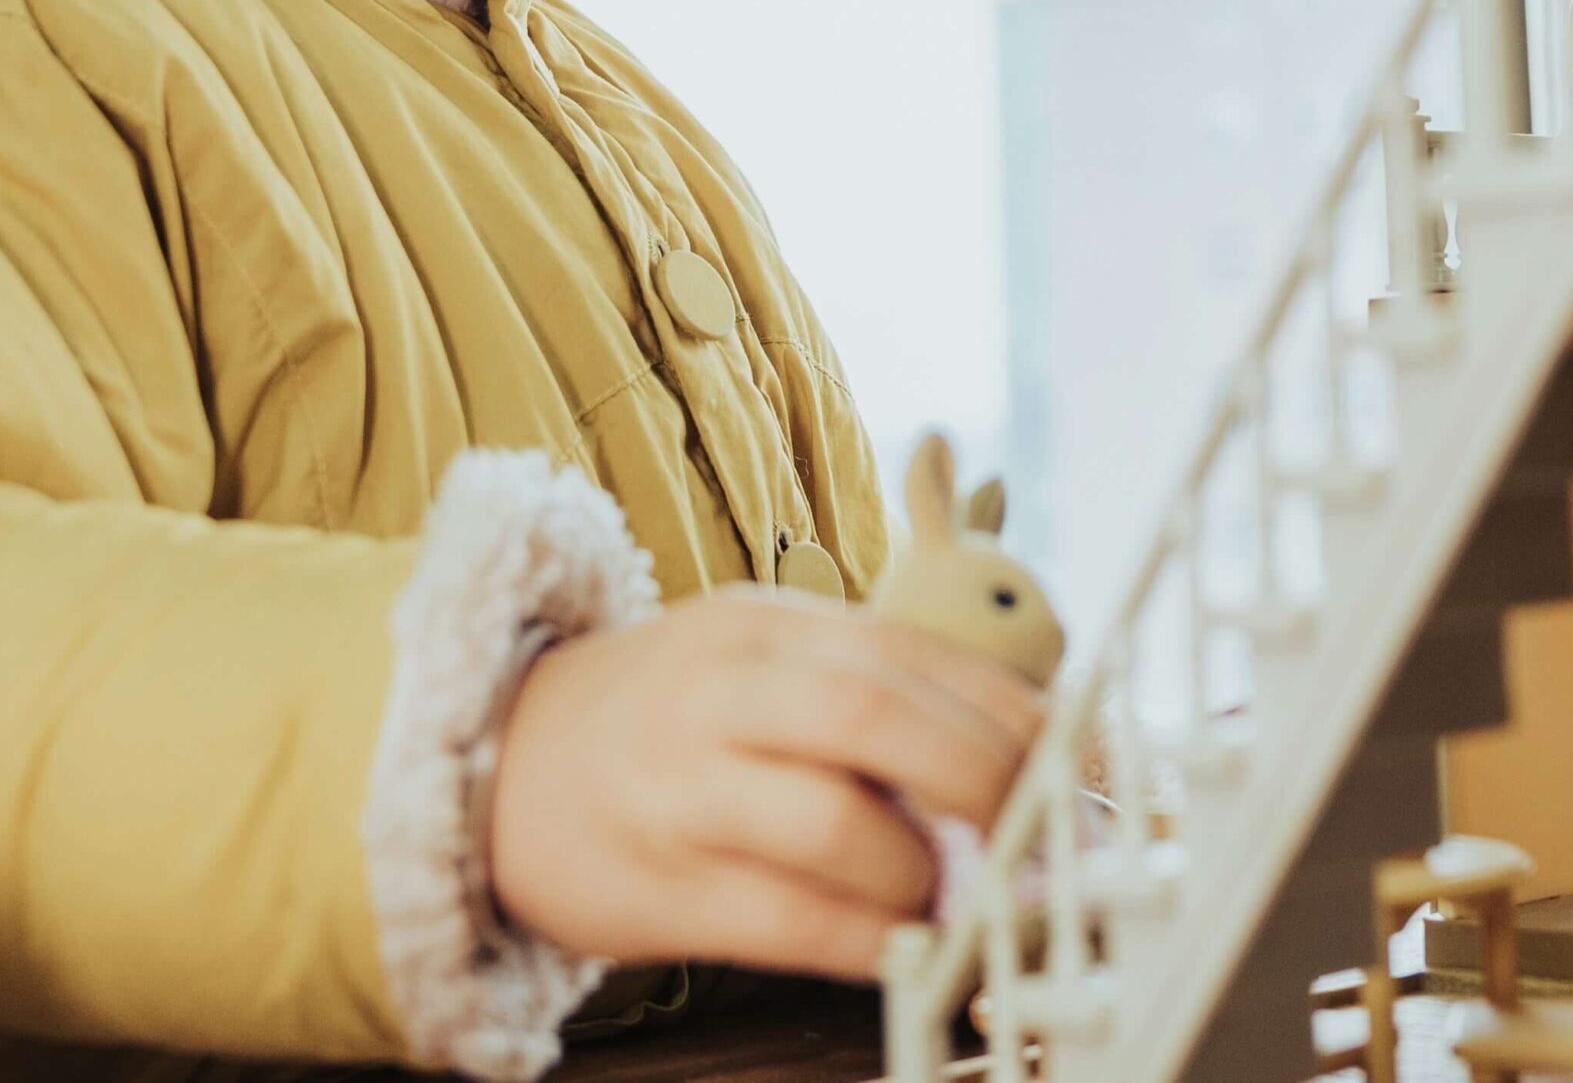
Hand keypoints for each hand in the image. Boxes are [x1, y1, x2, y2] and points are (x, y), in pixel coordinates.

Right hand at [487, 584, 1046, 980]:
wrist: (495, 760)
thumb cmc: (668, 719)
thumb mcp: (760, 664)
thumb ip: (872, 695)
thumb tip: (1022, 758)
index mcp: (768, 627)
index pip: (914, 653)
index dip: (1012, 712)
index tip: (1077, 764)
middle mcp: (725, 692)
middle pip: (876, 716)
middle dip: (981, 779)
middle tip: (1034, 832)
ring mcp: (684, 788)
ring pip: (830, 822)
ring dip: (921, 871)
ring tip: (949, 894)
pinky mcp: (658, 887)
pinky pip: (785, 920)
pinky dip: (865, 940)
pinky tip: (901, 946)